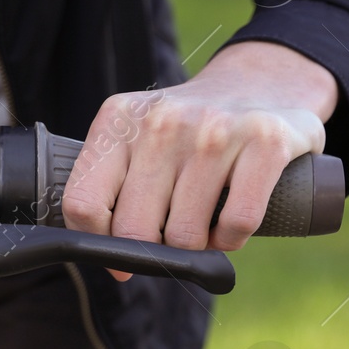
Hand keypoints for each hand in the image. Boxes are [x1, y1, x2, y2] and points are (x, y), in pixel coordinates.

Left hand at [61, 41, 338, 276]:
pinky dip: (231, 238)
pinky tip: (229, 221)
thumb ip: (109, 190)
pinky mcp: (266, 141)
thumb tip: (114, 266)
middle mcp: (162, 120)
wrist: (260, 82)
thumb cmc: (185, 131)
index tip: (118, 256)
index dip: (98, 245)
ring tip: (202, 220)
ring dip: (195, 246)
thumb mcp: (134, 139)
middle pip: (133, 230)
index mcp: (118, 119)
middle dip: (152, 250)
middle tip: (168, 234)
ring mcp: (214, 129)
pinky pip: (236, 225)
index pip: (83, 204)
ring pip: (185, 236)